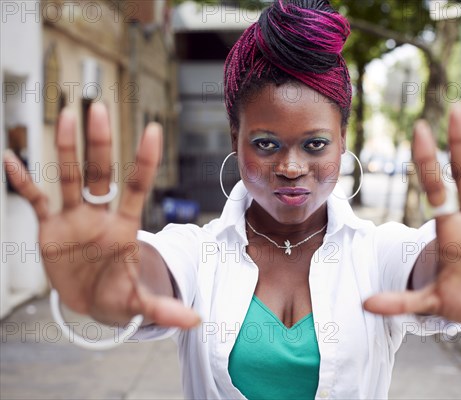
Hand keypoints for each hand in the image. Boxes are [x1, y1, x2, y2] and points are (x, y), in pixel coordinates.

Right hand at [3, 103, 198, 327]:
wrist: (93, 300)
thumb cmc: (119, 295)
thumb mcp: (138, 303)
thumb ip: (162, 309)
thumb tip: (195, 320)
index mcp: (124, 227)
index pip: (137, 186)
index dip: (144, 160)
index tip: (153, 129)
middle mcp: (99, 216)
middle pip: (100, 174)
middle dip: (100, 144)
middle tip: (100, 108)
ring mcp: (74, 219)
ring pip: (69, 178)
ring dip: (67, 149)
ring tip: (67, 115)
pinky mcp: (50, 228)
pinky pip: (36, 200)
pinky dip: (23, 182)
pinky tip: (11, 157)